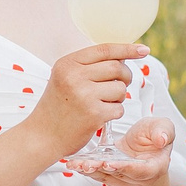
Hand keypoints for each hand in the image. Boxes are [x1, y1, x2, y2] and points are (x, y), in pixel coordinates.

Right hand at [32, 43, 147, 159]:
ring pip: (121, 88)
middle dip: (125, 76)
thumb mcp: (65, 78)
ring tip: (103, 103)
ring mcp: (84, 95)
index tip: (143, 50)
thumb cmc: (58, 107)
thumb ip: (89, 66)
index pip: (104, 49)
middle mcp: (74, 76)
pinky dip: (114, 112)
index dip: (127, 49)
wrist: (42, 136)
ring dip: (118, 97)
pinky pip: (119, 108)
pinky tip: (100, 116)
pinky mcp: (93, 114)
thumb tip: (123, 56)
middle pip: (117, 67)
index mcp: (67, 64)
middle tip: (119, 85)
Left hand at [67, 116, 174, 185]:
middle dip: (102, 170)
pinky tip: (74, 163)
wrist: (144, 144)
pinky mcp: (111, 176)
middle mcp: (140, 178)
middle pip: (119, 176)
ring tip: (76, 164)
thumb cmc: (154, 133)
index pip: (141, 171)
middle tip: (87, 164)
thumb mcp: (162, 126)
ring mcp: (125, 180)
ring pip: (106, 176)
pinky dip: (85, 169)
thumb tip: (162, 140)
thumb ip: (164, 131)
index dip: (126, 168)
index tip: (110, 163)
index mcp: (155, 167)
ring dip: (90, 170)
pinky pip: (98, 174)